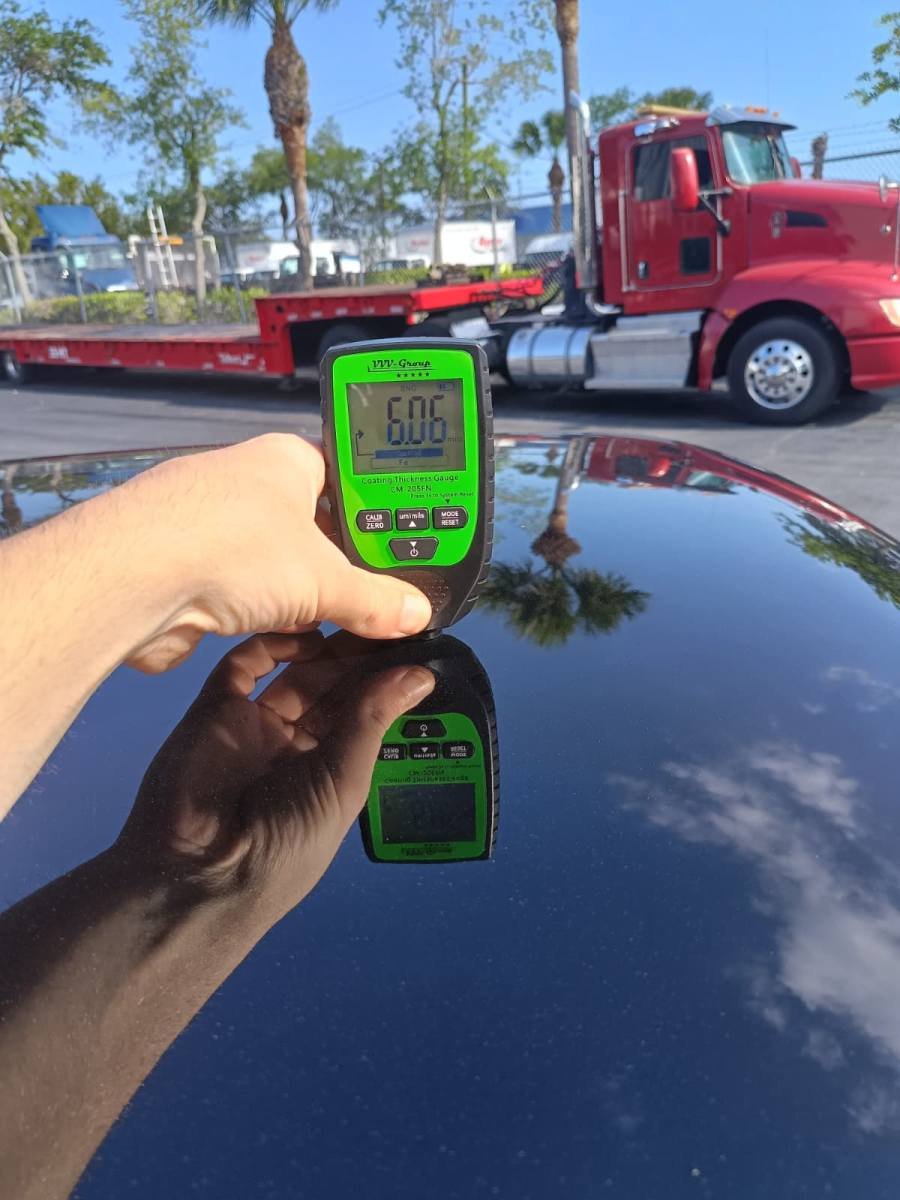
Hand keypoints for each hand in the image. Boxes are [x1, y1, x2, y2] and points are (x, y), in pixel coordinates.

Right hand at [116, 631, 433, 920]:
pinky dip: (273, 640)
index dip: (388, 679)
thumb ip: (373, 720)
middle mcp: (296, 745)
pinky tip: (305, 624)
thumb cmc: (286, 842)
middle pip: (333, 686)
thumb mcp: (343, 781)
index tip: (415, 640)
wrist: (199, 874)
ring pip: (295, 670)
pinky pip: (245, 665)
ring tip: (354, 612)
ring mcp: (255, 725)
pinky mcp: (216, 708)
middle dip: (361, 655)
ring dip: (325, 644)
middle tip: (387, 615)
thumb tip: (420, 676)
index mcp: (333, 770)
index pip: (366, 713)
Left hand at [118, 434, 431, 672]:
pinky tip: (284, 632)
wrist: (130, 581)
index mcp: (288, 458)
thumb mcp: (324, 579)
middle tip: (387, 595)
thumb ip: (375, 600)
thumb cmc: (223, 545)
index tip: (412, 546)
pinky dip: (269, 611)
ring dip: (307, 592)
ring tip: (341, 620)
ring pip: (281, 561)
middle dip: (348, 563)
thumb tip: (412, 613)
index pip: (352, 477)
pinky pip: (247, 589)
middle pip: (320, 526)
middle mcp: (249, 484)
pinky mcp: (189, 567)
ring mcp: (214, 526)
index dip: (382, 513)